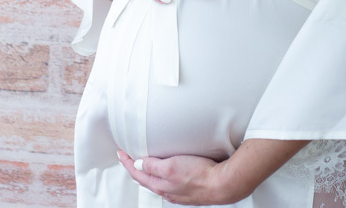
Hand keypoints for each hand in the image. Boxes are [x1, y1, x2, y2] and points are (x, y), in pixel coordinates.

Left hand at [117, 150, 244, 204]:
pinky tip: (166, 172)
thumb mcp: (171, 166)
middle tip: (128, 159)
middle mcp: (167, 191)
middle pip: (145, 179)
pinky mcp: (189, 190)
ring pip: (157, 182)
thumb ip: (153, 166)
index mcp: (160, 185)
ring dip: (147, 172)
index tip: (121, 153)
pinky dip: (162, 176)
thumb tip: (138, 165)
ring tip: (143, 164)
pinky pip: (169, 183)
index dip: (127, 162)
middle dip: (135, 168)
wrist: (224, 185)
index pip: (137, 173)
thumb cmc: (200, 175)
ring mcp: (178, 192)